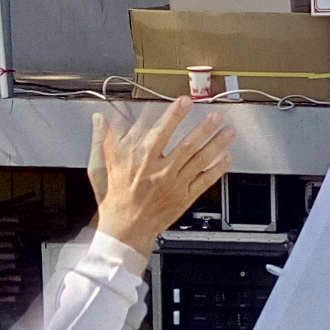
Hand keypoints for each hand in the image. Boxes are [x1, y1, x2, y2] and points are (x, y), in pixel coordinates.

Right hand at [90, 99, 234, 255]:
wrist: (125, 228)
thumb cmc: (115, 196)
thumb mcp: (102, 166)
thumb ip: (104, 140)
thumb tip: (100, 118)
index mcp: (139, 159)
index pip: (159, 132)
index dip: (173, 115)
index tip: (184, 101)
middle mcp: (159, 170)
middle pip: (185, 145)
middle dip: (202, 129)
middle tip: (215, 116)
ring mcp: (174, 184)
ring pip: (198, 161)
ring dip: (215, 145)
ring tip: (228, 132)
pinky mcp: (184, 197)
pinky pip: (204, 181)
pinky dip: (217, 169)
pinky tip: (227, 157)